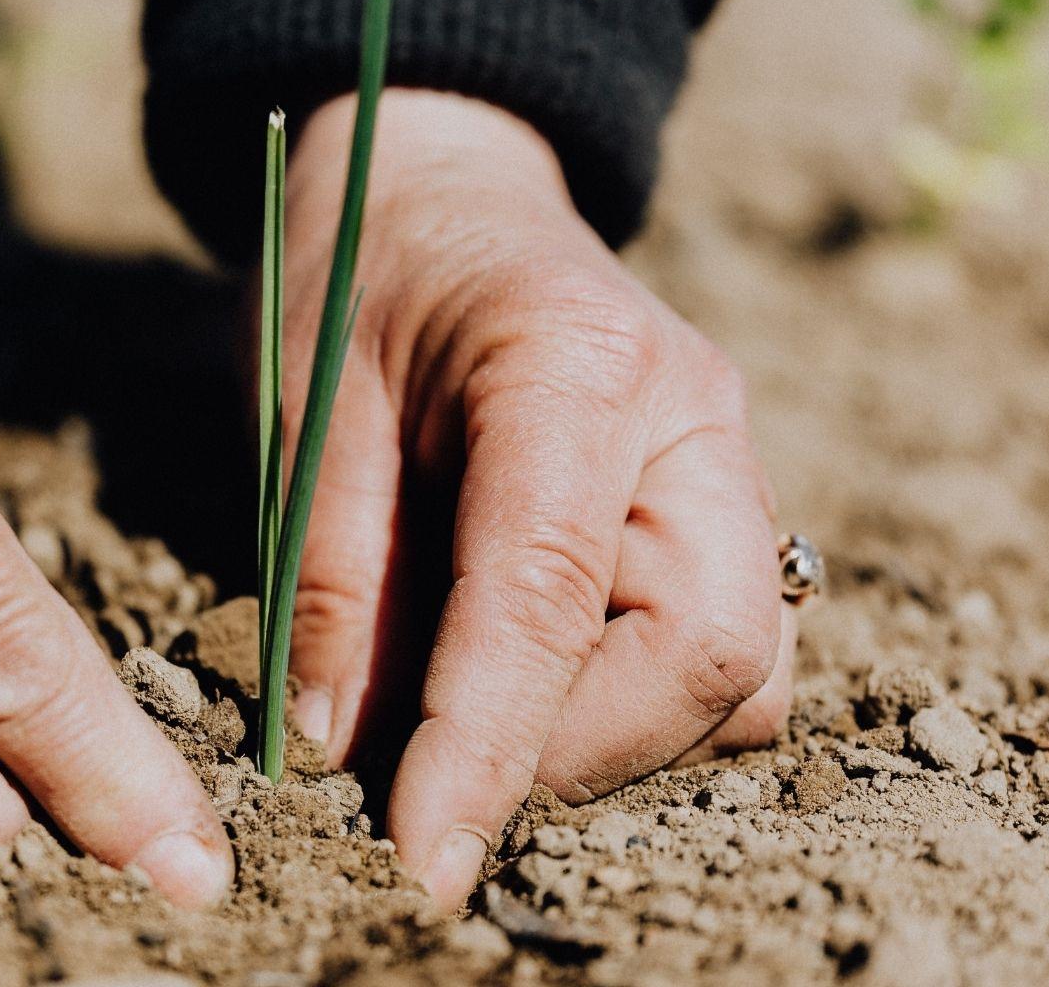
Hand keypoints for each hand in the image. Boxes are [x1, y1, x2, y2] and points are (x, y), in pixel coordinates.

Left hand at [279, 91, 796, 910]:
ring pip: (741, 674)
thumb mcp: (308, 406)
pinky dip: (635, 704)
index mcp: (575, 362)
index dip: (486, 745)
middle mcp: (692, 417)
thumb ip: (329, 574)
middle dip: (575, 753)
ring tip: (477, 714)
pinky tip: (532, 674)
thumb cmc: (360, 278)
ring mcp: (729, 464)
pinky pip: (726, 653)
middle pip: (710, 652)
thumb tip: (341, 751)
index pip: (550, 593)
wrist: (444, 190)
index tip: (423, 857)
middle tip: (440, 772)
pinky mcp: (726, 510)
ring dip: (612, 739)